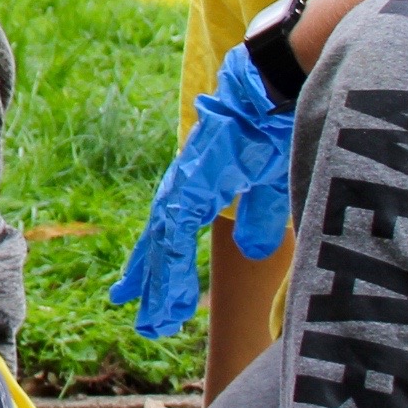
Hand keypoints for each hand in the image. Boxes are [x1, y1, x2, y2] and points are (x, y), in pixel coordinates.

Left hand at [113, 46, 294, 339]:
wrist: (272, 86)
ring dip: (159, 287)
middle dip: (147, 279)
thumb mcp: (269, 181)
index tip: (142, 287)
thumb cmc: (274, 124)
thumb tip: (252, 248)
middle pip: (157, 241)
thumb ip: (259, 216)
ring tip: (153, 321)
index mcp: (200, 181)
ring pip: (162, 246)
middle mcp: (185, 184)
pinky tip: (169, 296)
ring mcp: (185, 184)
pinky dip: (171, 269)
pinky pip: (175, 237)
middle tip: (133, 311)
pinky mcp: (193, 186)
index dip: (157, 260)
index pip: (170, 229)